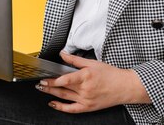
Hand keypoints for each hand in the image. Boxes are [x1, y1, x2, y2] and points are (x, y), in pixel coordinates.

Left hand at [35, 51, 150, 112]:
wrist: (124, 87)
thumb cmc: (110, 74)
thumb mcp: (93, 63)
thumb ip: (75, 60)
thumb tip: (63, 54)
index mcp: (86, 76)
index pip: (66, 79)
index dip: (54, 80)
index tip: (45, 77)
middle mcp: (85, 89)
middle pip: (63, 88)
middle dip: (49, 86)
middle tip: (39, 83)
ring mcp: (86, 99)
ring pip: (65, 97)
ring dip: (51, 94)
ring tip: (42, 89)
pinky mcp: (88, 107)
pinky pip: (72, 109)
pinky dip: (61, 107)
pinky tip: (53, 103)